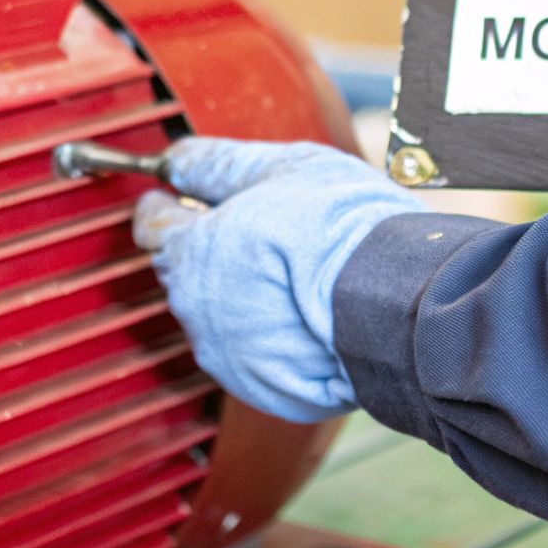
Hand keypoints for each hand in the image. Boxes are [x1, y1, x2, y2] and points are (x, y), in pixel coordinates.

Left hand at [133, 137, 424, 422]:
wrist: (395, 301)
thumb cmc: (341, 231)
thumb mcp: (281, 168)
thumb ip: (218, 164)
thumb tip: (179, 160)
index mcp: (192, 250)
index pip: (153, 224)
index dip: (168, 206)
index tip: (178, 197)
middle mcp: (196, 307)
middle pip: (185, 271)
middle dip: (208, 251)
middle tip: (252, 232)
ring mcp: (225, 353)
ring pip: (217, 314)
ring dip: (238, 294)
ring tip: (288, 273)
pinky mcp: (259, 387)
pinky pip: (250, 353)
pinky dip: (267, 334)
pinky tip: (301, 313)